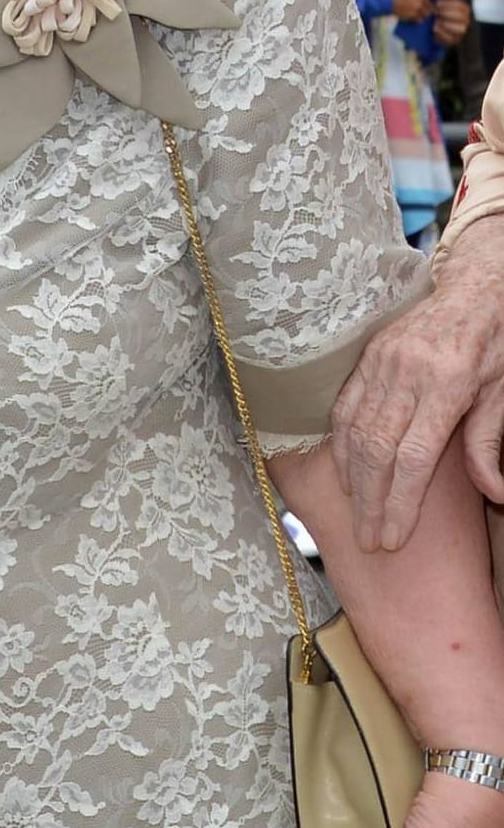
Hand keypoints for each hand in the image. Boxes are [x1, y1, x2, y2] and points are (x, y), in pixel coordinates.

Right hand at [331, 219, 503, 547]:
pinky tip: (345, 472)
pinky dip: (340, 443)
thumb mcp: (503, 393)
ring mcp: (382, 362)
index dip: (400, 503)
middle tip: (368, 539)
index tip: (393, 537)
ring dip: (352, 478)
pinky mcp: (368, 356)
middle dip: (370, 501)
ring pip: (354, 431)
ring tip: (357, 513)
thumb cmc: (496, 345)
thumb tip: (496, 496)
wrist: (476, 289)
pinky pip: (345, 406)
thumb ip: (489, 444)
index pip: (412, 457)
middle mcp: (407, 373)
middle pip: (376, 450)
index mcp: (447, 384)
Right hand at [390, 0, 435, 20]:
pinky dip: (417, 18)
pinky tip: (414, 16)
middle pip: (431, 3)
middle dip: (430, 6)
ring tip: (419, 13)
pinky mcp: (412, 13)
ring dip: (424, 13)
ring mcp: (417, 5)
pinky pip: (418, 18)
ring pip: (426, 12)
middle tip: (429, 8)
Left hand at [432, 0, 470, 45]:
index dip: (448, 4)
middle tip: (435, 12)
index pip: (461, 5)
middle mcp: (466, 21)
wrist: (435, 30)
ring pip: (459, 28)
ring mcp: (462, 31)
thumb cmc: (438, 15)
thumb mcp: (441, 6)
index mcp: (465, 10)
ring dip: (445, 24)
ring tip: (435, 22)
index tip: (437, 3)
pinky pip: (451, 38)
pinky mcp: (455, 40)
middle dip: (446, 13)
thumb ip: (442, 1)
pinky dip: (442, 34)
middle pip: (461, 16)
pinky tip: (434, 29)